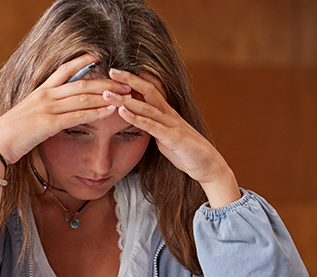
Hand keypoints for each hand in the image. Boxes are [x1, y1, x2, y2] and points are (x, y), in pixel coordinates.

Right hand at [0, 53, 132, 163]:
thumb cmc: (9, 134)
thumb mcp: (25, 115)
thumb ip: (40, 109)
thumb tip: (50, 111)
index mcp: (39, 92)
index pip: (64, 71)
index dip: (82, 62)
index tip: (98, 56)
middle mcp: (46, 96)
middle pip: (81, 83)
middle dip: (105, 81)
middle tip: (125, 80)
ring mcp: (48, 109)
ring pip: (83, 98)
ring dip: (107, 95)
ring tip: (125, 94)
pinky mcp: (50, 124)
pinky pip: (79, 116)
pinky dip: (97, 112)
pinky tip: (111, 110)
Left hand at [104, 69, 239, 205]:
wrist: (207, 165)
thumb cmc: (184, 151)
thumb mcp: (163, 134)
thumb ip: (151, 125)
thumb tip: (136, 119)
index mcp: (166, 112)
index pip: (148, 90)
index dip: (133, 80)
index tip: (115, 72)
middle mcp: (169, 114)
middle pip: (148, 91)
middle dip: (129, 80)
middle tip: (111, 71)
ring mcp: (172, 125)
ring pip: (147, 108)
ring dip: (126, 100)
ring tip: (108, 95)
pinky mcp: (173, 138)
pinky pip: (153, 127)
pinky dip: (138, 119)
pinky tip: (124, 113)